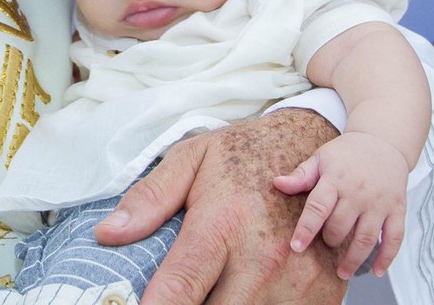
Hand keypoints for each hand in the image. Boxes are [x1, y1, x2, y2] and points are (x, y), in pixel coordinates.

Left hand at [94, 109, 346, 304]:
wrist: (315, 143)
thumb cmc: (247, 154)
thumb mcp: (192, 159)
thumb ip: (149, 198)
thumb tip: (108, 234)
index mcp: (222, 225)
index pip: (180, 289)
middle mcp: (263, 258)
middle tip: (177, 299)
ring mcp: (299, 280)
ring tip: (213, 291)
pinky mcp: (325, 292)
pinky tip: (245, 295)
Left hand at [273, 131, 408, 278]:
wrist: (383, 141)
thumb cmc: (347, 153)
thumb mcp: (321, 158)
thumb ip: (301, 175)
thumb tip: (277, 184)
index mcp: (336, 179)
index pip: (318, 207)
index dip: (306, 229)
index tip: (296, 247)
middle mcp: (358, 192)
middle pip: (340, 227)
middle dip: (329, 240)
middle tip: (325, 244)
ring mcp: (380, 203)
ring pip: (366, 238)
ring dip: (353, 259)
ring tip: (342, 272)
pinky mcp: (397, 209)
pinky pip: (394, 238)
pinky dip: (386, 258)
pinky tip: (376, 272)